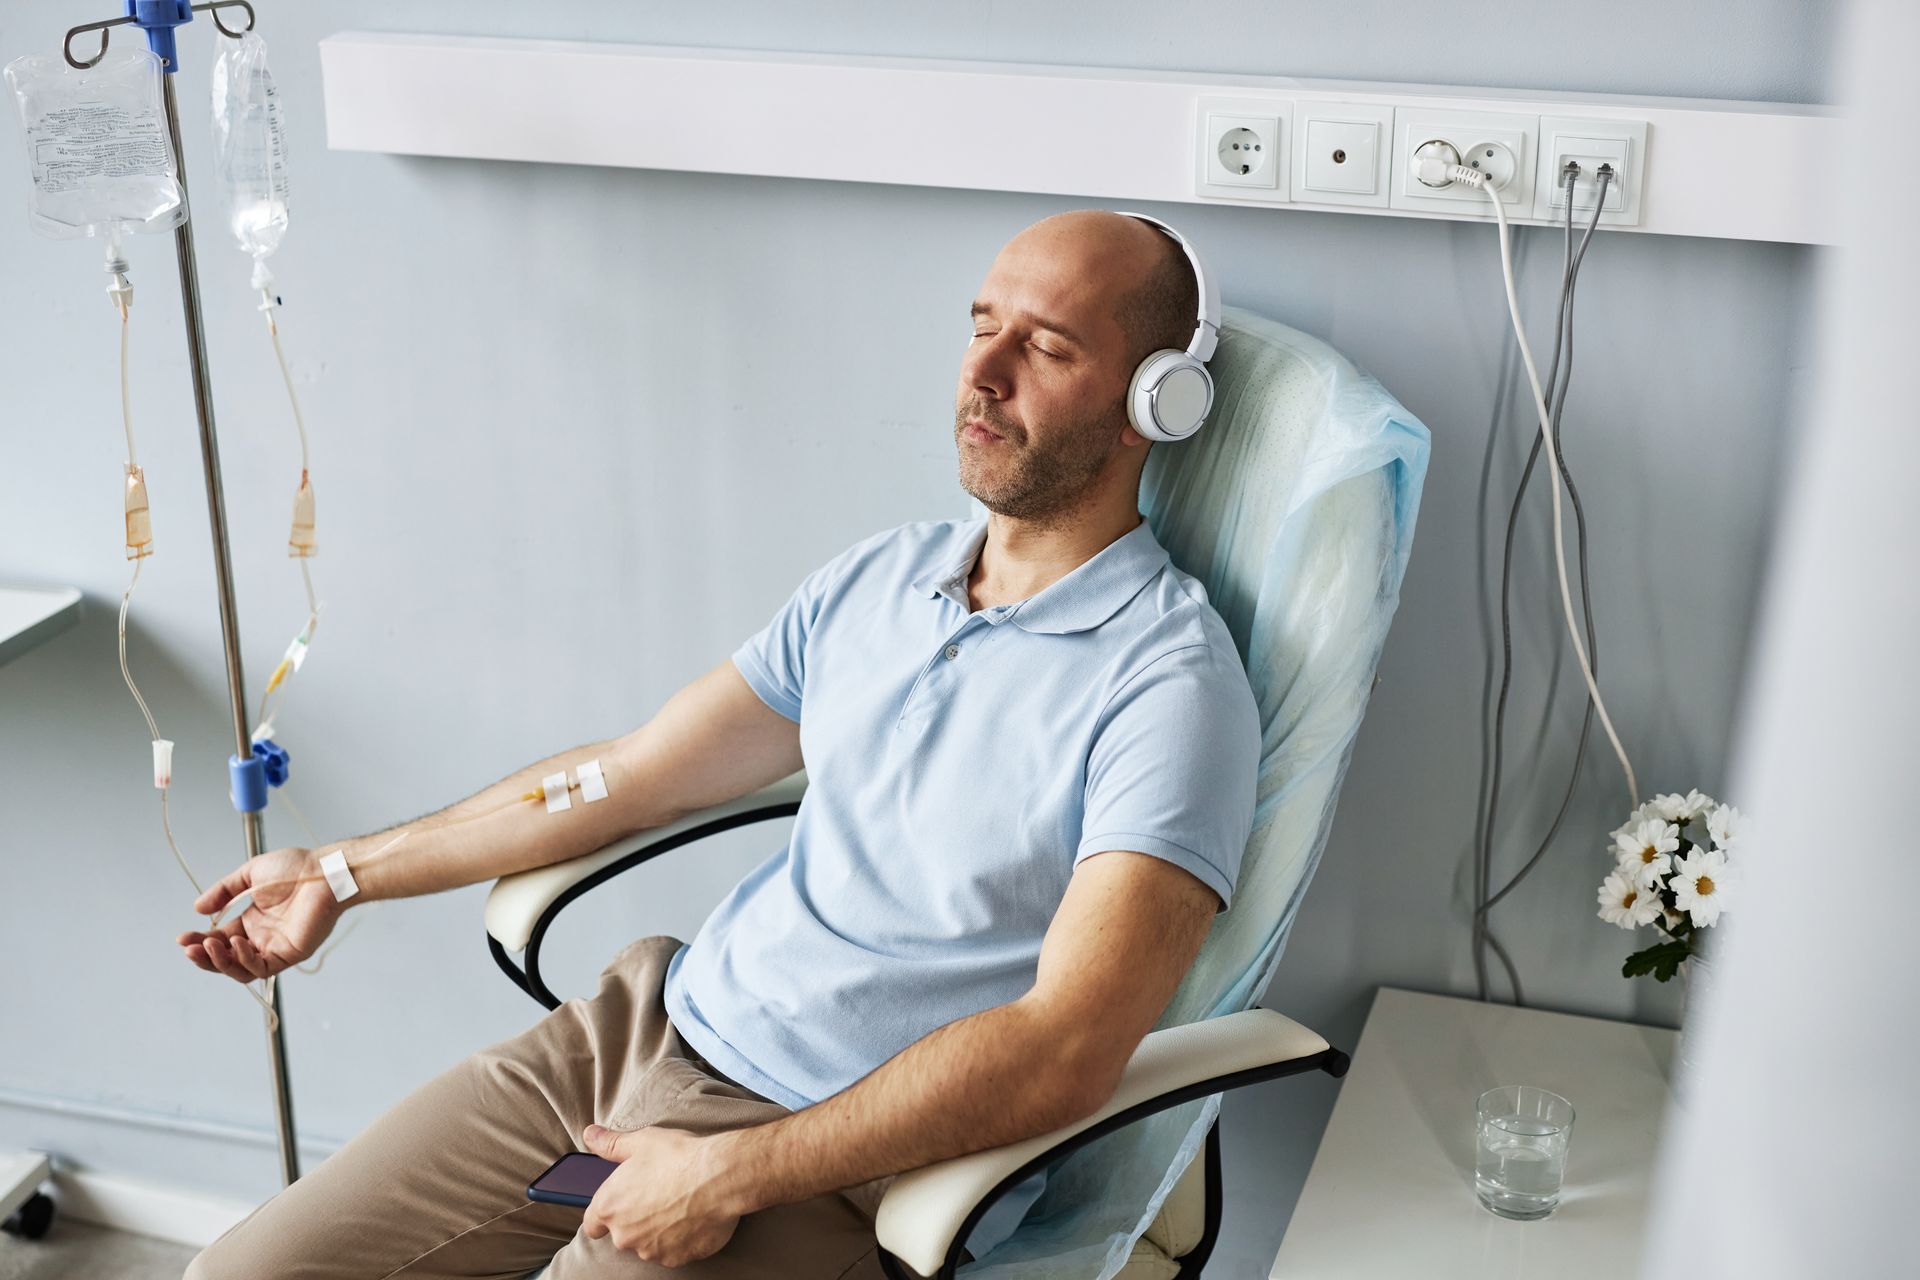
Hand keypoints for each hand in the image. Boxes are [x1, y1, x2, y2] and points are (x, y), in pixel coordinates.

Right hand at [177, 846, 342, 982]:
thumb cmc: (297, 869)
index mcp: (252, 921)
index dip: (199, 941)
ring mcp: (276, 947)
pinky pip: (262, 968)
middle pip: (226, 958)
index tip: (182, 938)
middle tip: (189, 948)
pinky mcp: (290, 954)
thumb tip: (197, 909)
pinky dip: (245, 960)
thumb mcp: (250, 874)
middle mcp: (262, 937)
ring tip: (208, 945)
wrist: (324, 871)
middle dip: (204, 956)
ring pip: (240, 969)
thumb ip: (224, 891)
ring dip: (220, 961)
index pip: (220, 939)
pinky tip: (237, 943)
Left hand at [579, 1123, 743, 1266]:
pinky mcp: (676, 1259)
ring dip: (659, 1231)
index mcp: (609, 1207)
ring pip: (649, 1244)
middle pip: (623, 1234)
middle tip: (659, 1195)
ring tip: (679, 1204)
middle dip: (637, 1219)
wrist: (719, 1177)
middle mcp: (624, 1235)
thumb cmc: (679, 1157)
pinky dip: (681, 1239)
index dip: (605, 1215)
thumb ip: (611, 1144)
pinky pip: (674, 1251)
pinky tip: (693, 1217)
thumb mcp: (641, 1142)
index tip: (621, 1205)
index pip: (592, 1224)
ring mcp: (650, 1250)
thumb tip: (591, 1135)